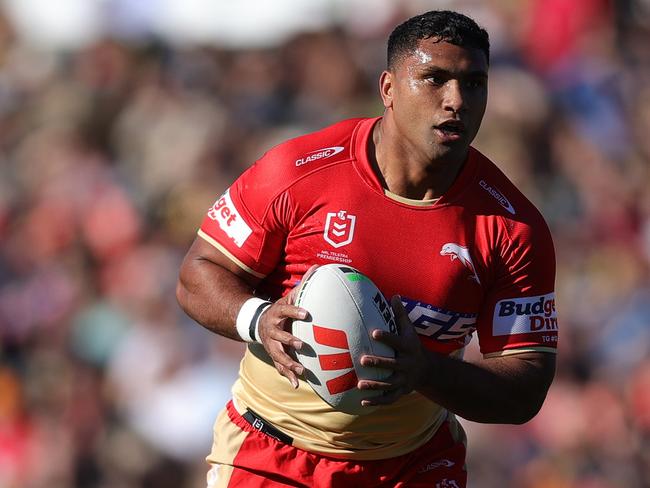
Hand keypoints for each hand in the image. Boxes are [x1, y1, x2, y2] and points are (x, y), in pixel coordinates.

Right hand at [257, 265, 317, 388]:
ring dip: (289, 363)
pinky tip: (297, 384)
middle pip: (278, 336)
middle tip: (301, 344)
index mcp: (277, 313)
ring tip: (301, 369)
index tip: (307, 313)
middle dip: (289, 340)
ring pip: (278, 355)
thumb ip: (304, 285)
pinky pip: (280, 367)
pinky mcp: (273, 355)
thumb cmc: (280, 309)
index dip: (295, 311)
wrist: (257, 323)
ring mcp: (271, 344)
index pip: (285, 310)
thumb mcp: (289, 297)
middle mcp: (272, 330)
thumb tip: (319, 267)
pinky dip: (288, 376)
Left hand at [358, 295, 427, 405]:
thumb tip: (393, 295)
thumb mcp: (409, 330)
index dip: (387, 337)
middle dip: (379, 363)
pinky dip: (377, 402)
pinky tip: (362, 402)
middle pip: (393, 365)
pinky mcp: (401, 392)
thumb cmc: (412, 345)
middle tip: (363, 360)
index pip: (397, 341)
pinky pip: (389, 399)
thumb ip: (400, 314)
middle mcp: (407, 364)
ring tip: (359, 385)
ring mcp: (404, 380)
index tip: (374, 333)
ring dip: (375, 385)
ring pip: (390, 385)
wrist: (427, 370)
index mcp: (408, 348)